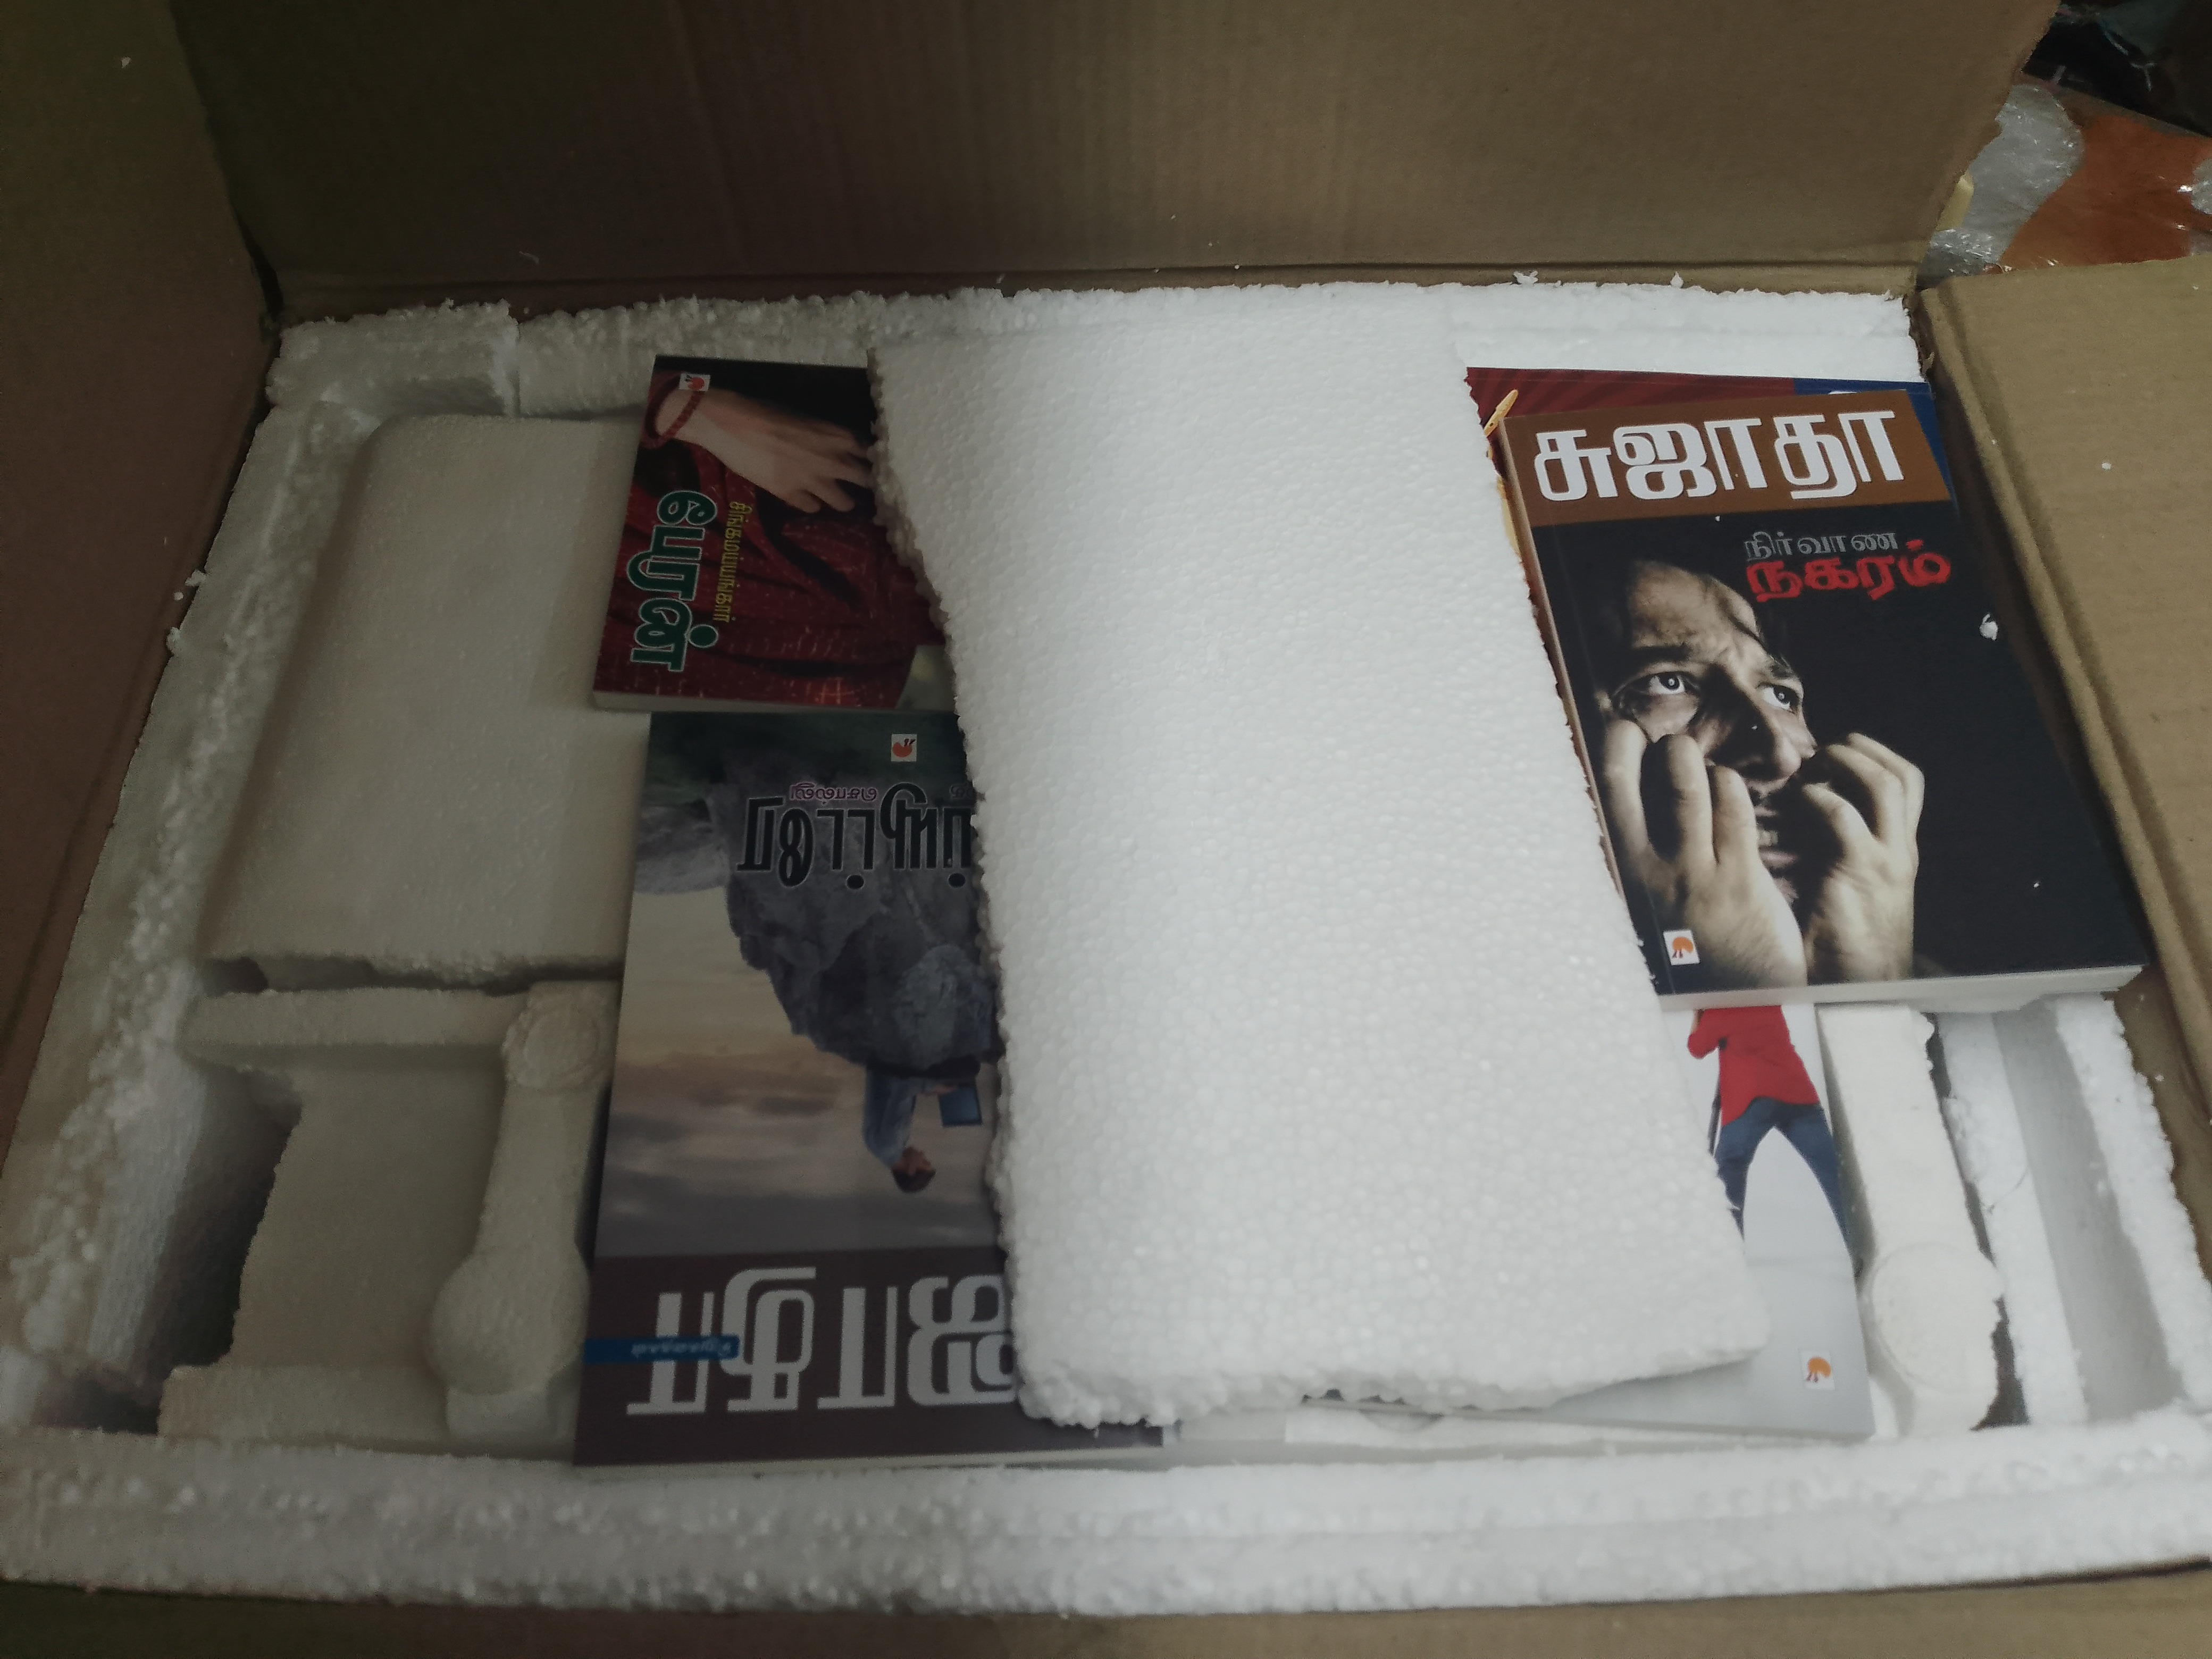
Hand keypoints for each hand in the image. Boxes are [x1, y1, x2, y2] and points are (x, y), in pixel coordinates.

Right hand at [660, 388, 872, 511]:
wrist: (732, 423)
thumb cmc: (766, 412)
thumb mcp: (805, 418)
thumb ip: (828, 436)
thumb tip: (842, 448)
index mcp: (837, 435)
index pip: (872, 454)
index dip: (876, 463)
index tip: (878, 468)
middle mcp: (832, 460)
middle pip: (867, 481)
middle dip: (870, 487)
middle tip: (870, 492)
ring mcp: (813, 480)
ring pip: (844, 503)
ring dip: (843, 502)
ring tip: (840, 501)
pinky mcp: (791, 494)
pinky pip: (812, 508)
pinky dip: (812, 505)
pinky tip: (808, 500)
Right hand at [1601, 721, 1806, 988]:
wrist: (1737, 1001)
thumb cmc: (1691, 943)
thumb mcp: (1645, 903)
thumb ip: (1637, 854)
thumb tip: (1631, 793)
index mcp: (1614, 873)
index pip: (1593, 798)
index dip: (1606, 752)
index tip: (1623, 732)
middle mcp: (1641, 871)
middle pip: (1621, 780)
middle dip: (1632, 740)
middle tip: (1651, 734)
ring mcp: (1690, 873)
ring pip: (1684, 784)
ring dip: (1688, 756)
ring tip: (1692, 758)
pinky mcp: (1737, 878)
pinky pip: (1733, 808)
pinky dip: (1731, 785)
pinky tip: (1730, 789)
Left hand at [1795, 734, 1920, 982]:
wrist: (1860, 996)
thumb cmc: (1841, 947)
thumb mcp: (1847, 890)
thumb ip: (1837, 854)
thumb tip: (1801, 815)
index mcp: (1899, 852)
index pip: (1906, 784)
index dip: (1873, 756)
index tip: (1834, 754)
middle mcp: (1901, 851)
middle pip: (1903, 775)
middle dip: (1861, 750)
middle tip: (1819, 752)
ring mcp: (1888, 860)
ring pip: (1885, 784)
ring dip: (1845, 763)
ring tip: (1811, 768)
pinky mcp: (1863, 874)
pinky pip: (1844, 817)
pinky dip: (1819, 799)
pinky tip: (1797, 803)